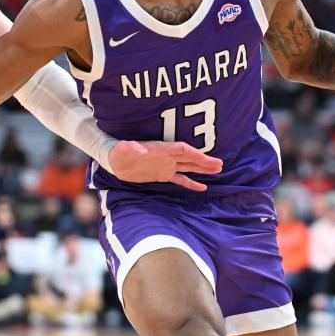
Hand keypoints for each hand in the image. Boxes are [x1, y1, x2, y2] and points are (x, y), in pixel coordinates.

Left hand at [107, 140, 223, 192]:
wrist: (114, 159)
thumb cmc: (119, 151)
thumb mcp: (124, 149)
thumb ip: (131, 148)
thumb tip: (138, 149)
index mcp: (160, 149)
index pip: (181, 150)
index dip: (194, 153)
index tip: (207, 158)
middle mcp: (166, 156)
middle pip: (189, 158)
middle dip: (204, 161)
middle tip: (220, 164)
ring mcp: (166, 165)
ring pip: (188, 167)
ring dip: (202, 169)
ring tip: (218, 170)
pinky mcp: (162, 174)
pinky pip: (179, 179)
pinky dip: (190, 183)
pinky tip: (202, 187)